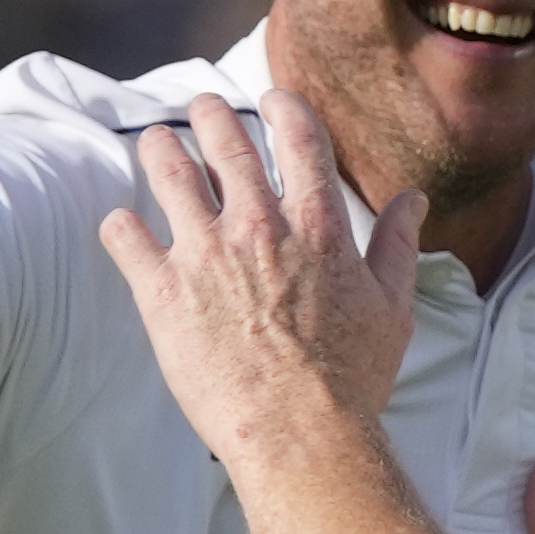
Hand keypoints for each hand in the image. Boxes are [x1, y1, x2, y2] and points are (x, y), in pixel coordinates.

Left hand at [98, 87, 425, 465]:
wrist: (299, 433)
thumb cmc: (351, 379)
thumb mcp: (393, 308)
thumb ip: (398, 245)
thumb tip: (413, 200)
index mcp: (316, 224)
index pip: (297, 136)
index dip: (281, 107)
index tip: (269, 100)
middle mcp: (257, 225)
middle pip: (225, 141)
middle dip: (210, 114)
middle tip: (202, 107)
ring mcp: (204, 254)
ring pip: (168, 172)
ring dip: (160, 148)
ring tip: (154, 142)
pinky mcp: (161, 291)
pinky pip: (125, 236)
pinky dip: (120, 225)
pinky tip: (123, 224)